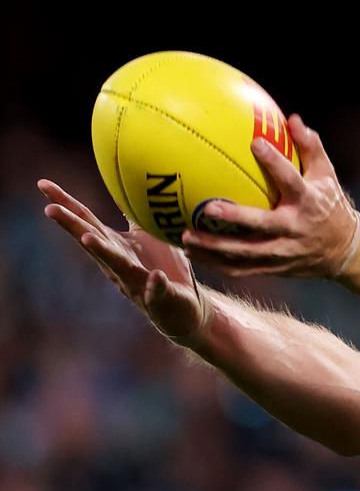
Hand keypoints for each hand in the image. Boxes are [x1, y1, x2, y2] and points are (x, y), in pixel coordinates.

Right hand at [38, 179, 205, 342]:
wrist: (185, 306)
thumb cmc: (163, 268)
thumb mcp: (146, 237)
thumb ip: (133, 216)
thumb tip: (124, 187)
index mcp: (115, 246)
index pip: (86, 220)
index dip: (65, 203)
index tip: (43, 184)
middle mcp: (118, 264)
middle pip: (92, 241)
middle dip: (71, 225)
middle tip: (49, 209)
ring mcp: (137, 282)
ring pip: (117, 266)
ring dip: (101, 251)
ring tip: (86, 238)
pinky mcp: (159, 297)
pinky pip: (157, 290)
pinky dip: (155, 283)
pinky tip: (156, 276)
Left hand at [180, 114, 358, 278]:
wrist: (344, 250)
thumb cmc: (330, 204)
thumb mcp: (327, 175)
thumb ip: (310, 147)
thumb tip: (293, 119)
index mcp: (308, 201)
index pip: (291, 179)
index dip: (275, 162)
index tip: (256, 142)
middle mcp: (294, 228)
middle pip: (262, 225)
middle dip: (235, 218)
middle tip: (207, 209)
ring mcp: (283, 251)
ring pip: (246, 253)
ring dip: (214, 248)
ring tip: (186, 238)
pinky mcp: (275, 268)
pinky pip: (242, 269)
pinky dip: (216, 263)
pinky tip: (193, 254)